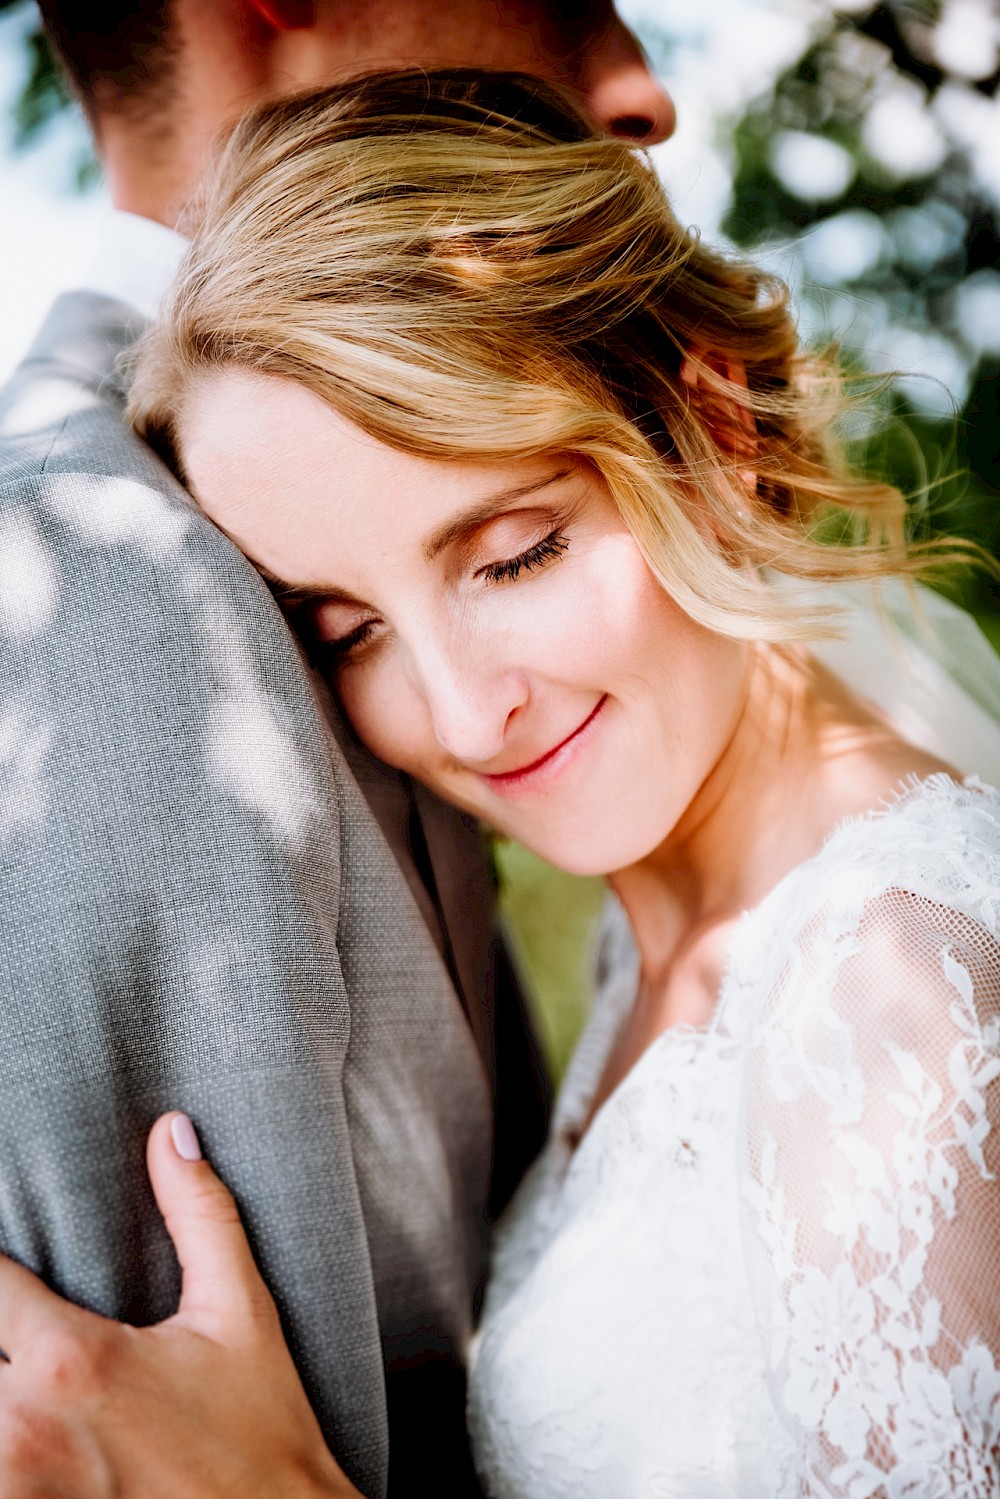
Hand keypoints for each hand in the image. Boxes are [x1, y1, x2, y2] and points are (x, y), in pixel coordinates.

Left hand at [0, 1113, 356, 1498]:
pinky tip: (26, 1442)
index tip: (10, 1275)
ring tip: (23, 1384)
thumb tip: (170, 1129)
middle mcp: (26, 1427)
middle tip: (25, 1332)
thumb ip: (200, 1213)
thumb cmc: (261, 1433)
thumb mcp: (241, 1312)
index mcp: (72, 1359)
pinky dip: (3, 1455)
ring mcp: (17, 1489)